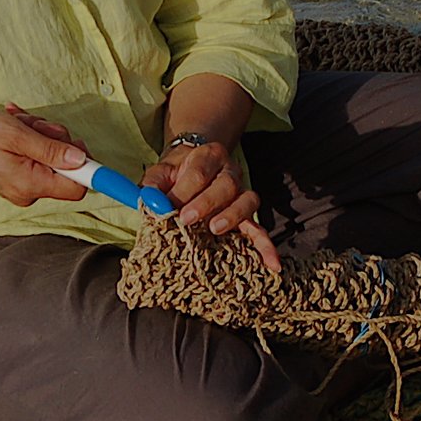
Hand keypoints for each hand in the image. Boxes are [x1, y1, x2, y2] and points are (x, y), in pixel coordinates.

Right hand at [0, 106, 91, 206]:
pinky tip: (13, 127)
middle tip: (35, 125)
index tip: (77, 144)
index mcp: (31, 184)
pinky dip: (27, 140)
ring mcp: (20, 186)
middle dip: (55, 140)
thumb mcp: (17, 135)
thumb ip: (52, 149)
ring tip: (17, 123)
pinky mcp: (13, 178)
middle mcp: (28, 191)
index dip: (86, 166)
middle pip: (64, 168)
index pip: (78, 187)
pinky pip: (33, 158)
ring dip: (39, 134)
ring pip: (48, 158)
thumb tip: (81, 160)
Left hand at [142, 139, 279, 273]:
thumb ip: (153, 185)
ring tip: (215, 230)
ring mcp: (242, 194)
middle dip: (206, 203)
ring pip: (247, 202)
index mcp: (209, 156)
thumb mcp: (160, 173)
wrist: (195, 169)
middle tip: (186, 220)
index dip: (185, 190)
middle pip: (226, 185)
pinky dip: (265, 246)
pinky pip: (259, 229)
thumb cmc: (176, 175)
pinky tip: (271, 264)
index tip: (170, 207)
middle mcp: (230, 172)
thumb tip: (150, 201)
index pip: (200, 172)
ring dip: (232, 217)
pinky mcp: (247, 216)